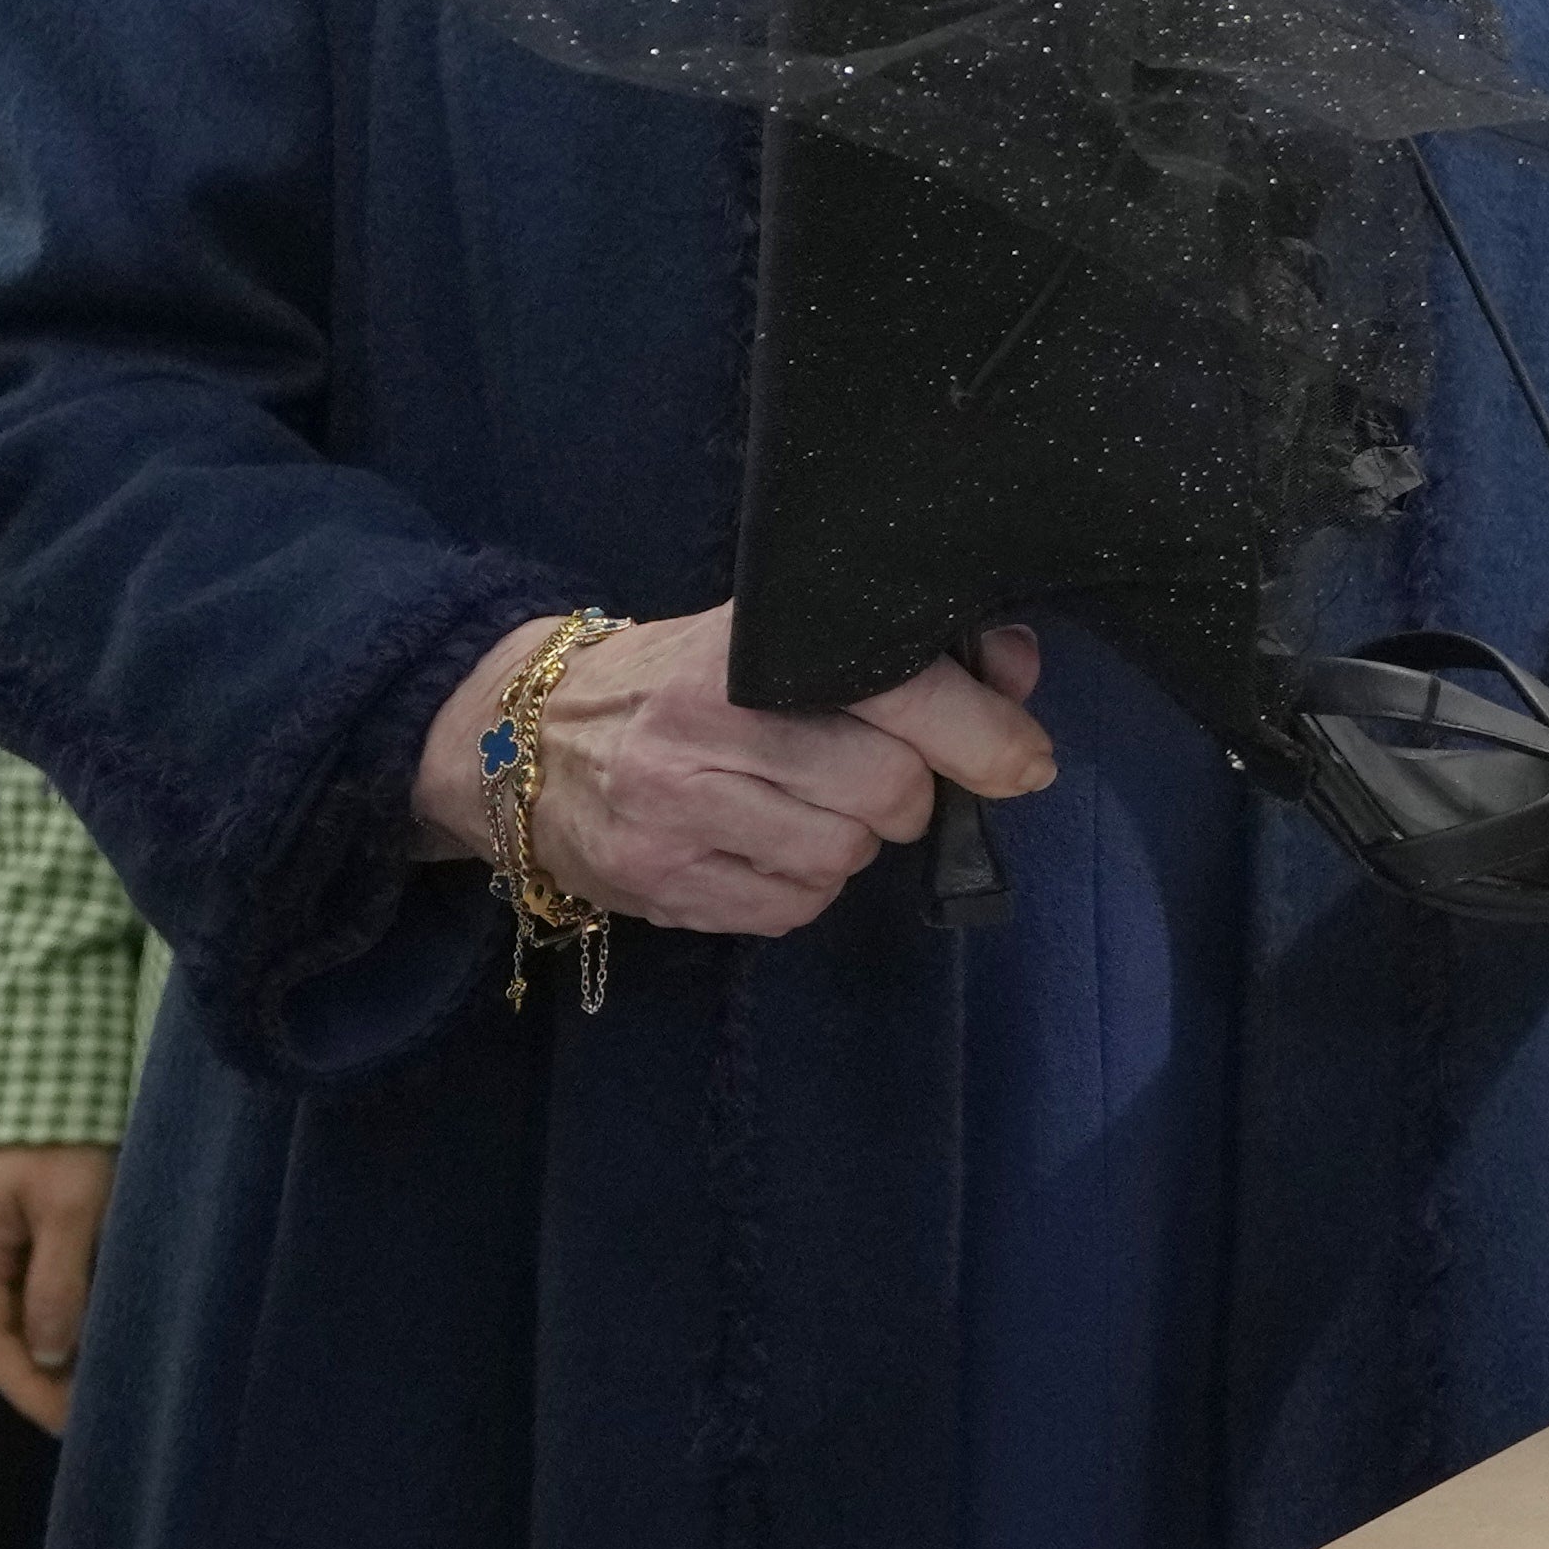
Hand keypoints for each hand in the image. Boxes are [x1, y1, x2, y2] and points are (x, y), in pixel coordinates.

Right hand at [0, 1143, 111, 1435]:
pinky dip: (70, 1314)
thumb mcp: (72, 1204)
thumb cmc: (73, 1129)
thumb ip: (59, 1280)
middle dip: (41, 1375)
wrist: (77, 1065)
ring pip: (24, 1309)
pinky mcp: (37, 1221)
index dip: (23, 1382)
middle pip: (1, 1328)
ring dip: (59, 1348)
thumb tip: (54, 1356)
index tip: (64, 1418)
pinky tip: (101, 1335)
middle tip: (89, 1414)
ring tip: (102, 1387)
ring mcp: (6, 1232)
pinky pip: (45, 1282)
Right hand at [409, 606, 1052, 939]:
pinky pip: (789, 910)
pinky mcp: (656, 886)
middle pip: (886, 791)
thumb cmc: (679, 679)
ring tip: (812, 809)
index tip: (1023, 759)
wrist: (524, 735)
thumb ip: (902, 650)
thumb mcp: (774, 638)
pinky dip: (803, 887)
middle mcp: (704, 730)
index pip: (898, 691)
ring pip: (842, 857)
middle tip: (883, 779)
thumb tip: (1016, 663)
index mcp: (746, 652)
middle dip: (910, 794)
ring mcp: (672, 815)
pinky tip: (769, 849)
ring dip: (853, 843)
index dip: (981, 731)